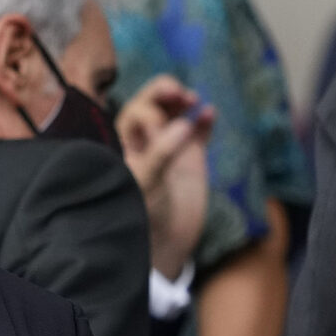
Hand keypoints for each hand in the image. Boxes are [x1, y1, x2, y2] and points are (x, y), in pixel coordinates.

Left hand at [116, 75, 214, 279]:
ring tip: (191, 99)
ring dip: (183, 101)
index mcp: (125, 147)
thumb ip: (161, 154)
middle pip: (152, 105)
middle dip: (162, 93)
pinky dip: (204, 120)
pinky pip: (199, 132)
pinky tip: (209, 113)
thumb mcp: (146, 184)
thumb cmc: (142, 216)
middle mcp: (146, 143)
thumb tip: (182, 124)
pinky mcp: (192, 159)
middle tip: (177, 91)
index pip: (134, 114)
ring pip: (176, 114)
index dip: (149, 111)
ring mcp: (170, 148)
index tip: (161, 125)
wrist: (164, 244)